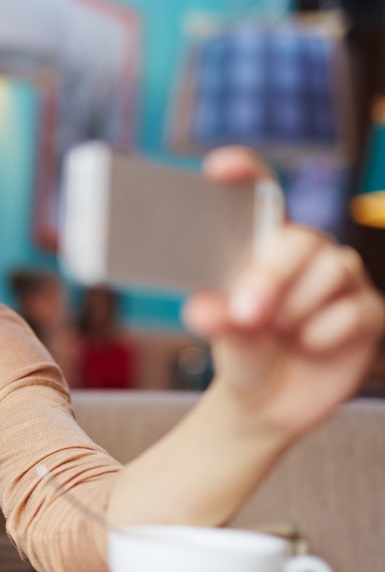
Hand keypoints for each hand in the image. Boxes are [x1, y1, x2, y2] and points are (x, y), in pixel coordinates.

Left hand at [182, 147, 384, 435]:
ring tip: (279, 334)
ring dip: (296, 312)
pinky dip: (323, 335)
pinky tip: (309, 347)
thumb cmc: (244, 354)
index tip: (217, 168)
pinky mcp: (369, 312)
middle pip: (299, 239)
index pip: (260, 195)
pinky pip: (354, 311)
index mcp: (263, 245)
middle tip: (246, 314)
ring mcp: (341, 281)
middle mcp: (306, 254)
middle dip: (271, 277)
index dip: (245, 173)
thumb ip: (217, 319)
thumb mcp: (224, 338)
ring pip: (331, 272)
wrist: (267, 403)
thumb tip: (204, 308)